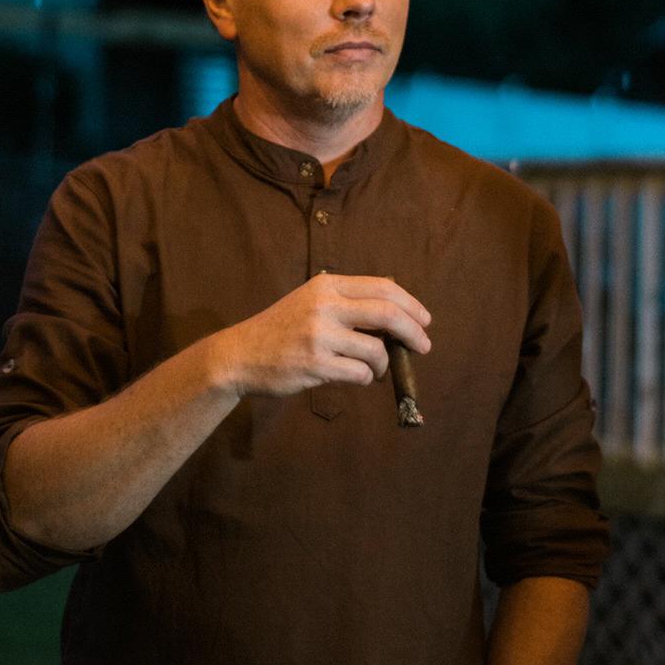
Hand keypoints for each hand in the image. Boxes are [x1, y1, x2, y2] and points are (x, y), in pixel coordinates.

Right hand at [209, 273, 430, 401]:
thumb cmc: (282, 330)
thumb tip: (397, 313)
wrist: (240, 355)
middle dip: (413, 332)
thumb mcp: (310, 301)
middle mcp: (324, 305)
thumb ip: (346, 302)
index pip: (383, 287)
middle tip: (424, 347)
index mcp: (326, 285)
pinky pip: (359, 374)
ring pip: (376, 350)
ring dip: (383, 364)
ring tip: (374, 370)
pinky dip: (365, 379)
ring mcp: (319, 335)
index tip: (424, 320)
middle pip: (387, 313)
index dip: (411, 304)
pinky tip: (357, 378)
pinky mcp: (314, 364)